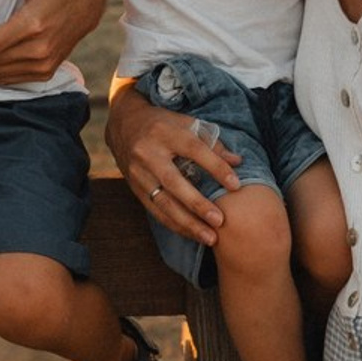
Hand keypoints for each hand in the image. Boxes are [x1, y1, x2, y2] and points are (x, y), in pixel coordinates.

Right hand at [105, 83, 241, 246]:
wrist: (124, 124)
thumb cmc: (163, 124)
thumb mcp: (186, 123)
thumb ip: (212, 143)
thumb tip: (237, 162)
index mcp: (165, 132)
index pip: (194, 150)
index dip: (215, 167)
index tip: (235, 185)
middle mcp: (148, 152)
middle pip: (174, 182)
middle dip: (198, 204)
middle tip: (220, 221)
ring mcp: (138, 172)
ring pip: (163, 202)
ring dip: (187, 223)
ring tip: (210, 237)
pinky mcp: (134, 187)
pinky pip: (155, 210)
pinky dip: (175, 224)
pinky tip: (192, 233)